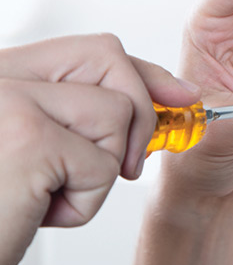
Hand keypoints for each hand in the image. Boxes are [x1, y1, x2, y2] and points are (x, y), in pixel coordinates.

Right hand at [0, 34, 199, 264]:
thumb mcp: (36, 149)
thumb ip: (84, 112)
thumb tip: (175, 95)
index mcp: (1, 73)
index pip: (90, 50)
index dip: (143, 72)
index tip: (181, 95)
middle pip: (108, 56)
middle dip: (138, 111)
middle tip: (125, 166)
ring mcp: (10, 99)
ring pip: (116, 112)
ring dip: (98, 172)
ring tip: (43, 196)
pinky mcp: (28, 139)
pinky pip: (103, 165)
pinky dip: (83, 204)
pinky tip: (34, 214)